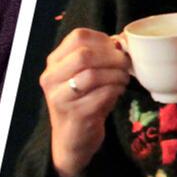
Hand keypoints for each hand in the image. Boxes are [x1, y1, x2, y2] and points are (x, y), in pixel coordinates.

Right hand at [39, 28, 129, 176]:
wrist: (72, 140)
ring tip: (123, 79)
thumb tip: (123, 39)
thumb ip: (99, 56)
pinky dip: (115, 90)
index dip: (103, 39)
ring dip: (116, 75)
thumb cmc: (83, 102)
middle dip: (111, 57)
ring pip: (93, 75)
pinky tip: (118, 92)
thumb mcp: (85, 75)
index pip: (77, 36)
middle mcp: (51, 78)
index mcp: (53, 63)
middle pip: (84, 54)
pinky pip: (101, 95)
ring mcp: (61, 97)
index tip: (116, 49)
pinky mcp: (75, 114)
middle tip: (125, 64)